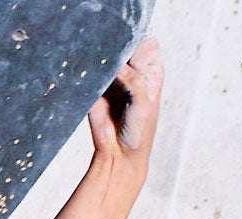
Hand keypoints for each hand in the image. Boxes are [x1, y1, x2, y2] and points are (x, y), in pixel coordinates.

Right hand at [89, 37, 162, 157]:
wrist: (117, 152)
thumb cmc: (139, 131)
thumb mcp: (143, 106)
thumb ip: (135, 80)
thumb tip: (117, 62)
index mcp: (152, 71)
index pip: (148, 44)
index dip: (140, 45)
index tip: (133, 60)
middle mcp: (133, 68)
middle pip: (127, 43)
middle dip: (120, 48)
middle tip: (116, 67)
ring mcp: (113, 73)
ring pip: (108, 52)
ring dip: (104, 56)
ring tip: (104, 73)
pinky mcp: (96, 82)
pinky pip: (92, 67)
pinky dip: (90, 66)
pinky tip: (91, 73)